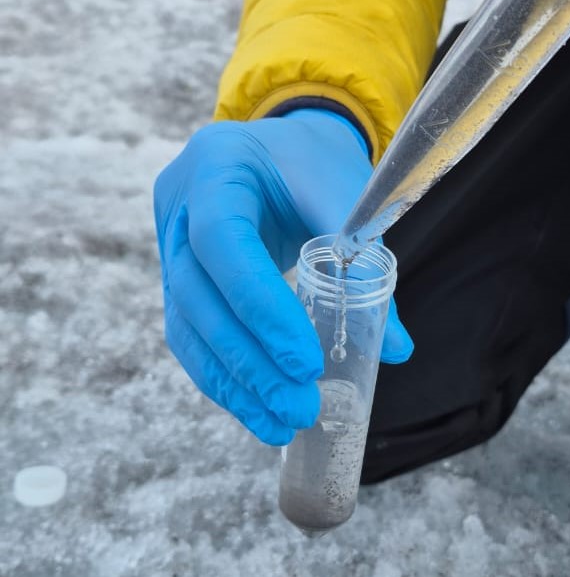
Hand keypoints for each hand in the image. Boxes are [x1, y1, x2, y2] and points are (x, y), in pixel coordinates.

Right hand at [153, 111, 412, 444]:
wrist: (277, 150)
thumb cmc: (311, 163)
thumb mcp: (343, 193)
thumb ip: (365, 264)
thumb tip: (394, 348)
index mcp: (215, 168)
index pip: (222, 243)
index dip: (260, 307)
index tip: (305, 363)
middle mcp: (178, 208)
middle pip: (198, 298)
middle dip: (250, 363)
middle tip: (300, 408)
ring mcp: (168, 247)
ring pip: (188, 328)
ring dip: (234, 384)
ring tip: (280, 426)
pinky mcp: (178, 282)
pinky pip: (192, 337)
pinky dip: (224, 378)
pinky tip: (257, 411)